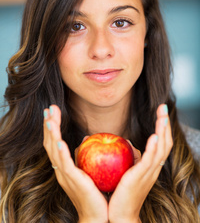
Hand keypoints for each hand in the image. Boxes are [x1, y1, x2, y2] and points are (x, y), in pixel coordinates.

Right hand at [43, 105, 107, 222]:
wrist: (99, 215)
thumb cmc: (96, 192)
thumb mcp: (88, 169)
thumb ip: (84, 154)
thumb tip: (87, 138)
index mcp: (64, 166)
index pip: (55, 142)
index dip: (52, 127)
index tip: (53, 112)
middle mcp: (60, 169)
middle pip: (50, 143)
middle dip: (49, 124)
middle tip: (50, 108)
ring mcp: (64, 175)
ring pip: (54, 150)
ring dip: (51, 134)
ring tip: (50, 119)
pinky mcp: (72, 180)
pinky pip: (65, 164)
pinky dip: (61, 152)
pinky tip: (60, 141)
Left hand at [108, 104, 172, 222]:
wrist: (120, 215)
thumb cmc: (121, 193)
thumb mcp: (128, 171)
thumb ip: (131, 157)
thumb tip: (127, 143)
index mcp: (151, 166)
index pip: (161, 143)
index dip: (162, 128)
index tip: (160, 113)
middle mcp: (153, 168)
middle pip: (165, 142)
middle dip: (165, 124)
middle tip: (163, 107)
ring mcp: (149, 172)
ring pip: (161, 148)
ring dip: (163, 130)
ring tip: (162, 116)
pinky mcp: (141, 177)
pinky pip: (150, 160)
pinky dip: (154, 147)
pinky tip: (154, 136)